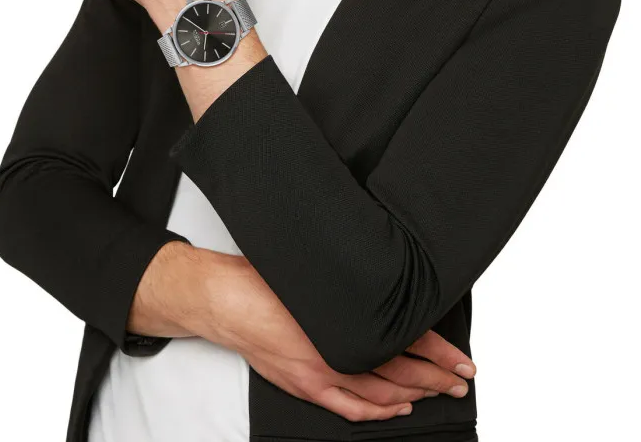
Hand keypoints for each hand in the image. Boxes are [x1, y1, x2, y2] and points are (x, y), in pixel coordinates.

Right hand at [195, 252, 475, 421]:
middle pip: (402, 370)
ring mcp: (322, 374)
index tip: (461, 358)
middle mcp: (338, 353)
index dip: (439, 352)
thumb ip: (353, 289)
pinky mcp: (306, 385)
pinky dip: (378, 412)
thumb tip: (387, 291)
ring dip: (414, 395)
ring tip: (439, 393)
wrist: (225, 299)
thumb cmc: (265, 281)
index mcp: (347, 322)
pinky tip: (396, 410)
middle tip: (461, 379)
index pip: (408, 340)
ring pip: (381, 393)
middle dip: (437, 377)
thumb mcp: (318, 276)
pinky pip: (351, 407)